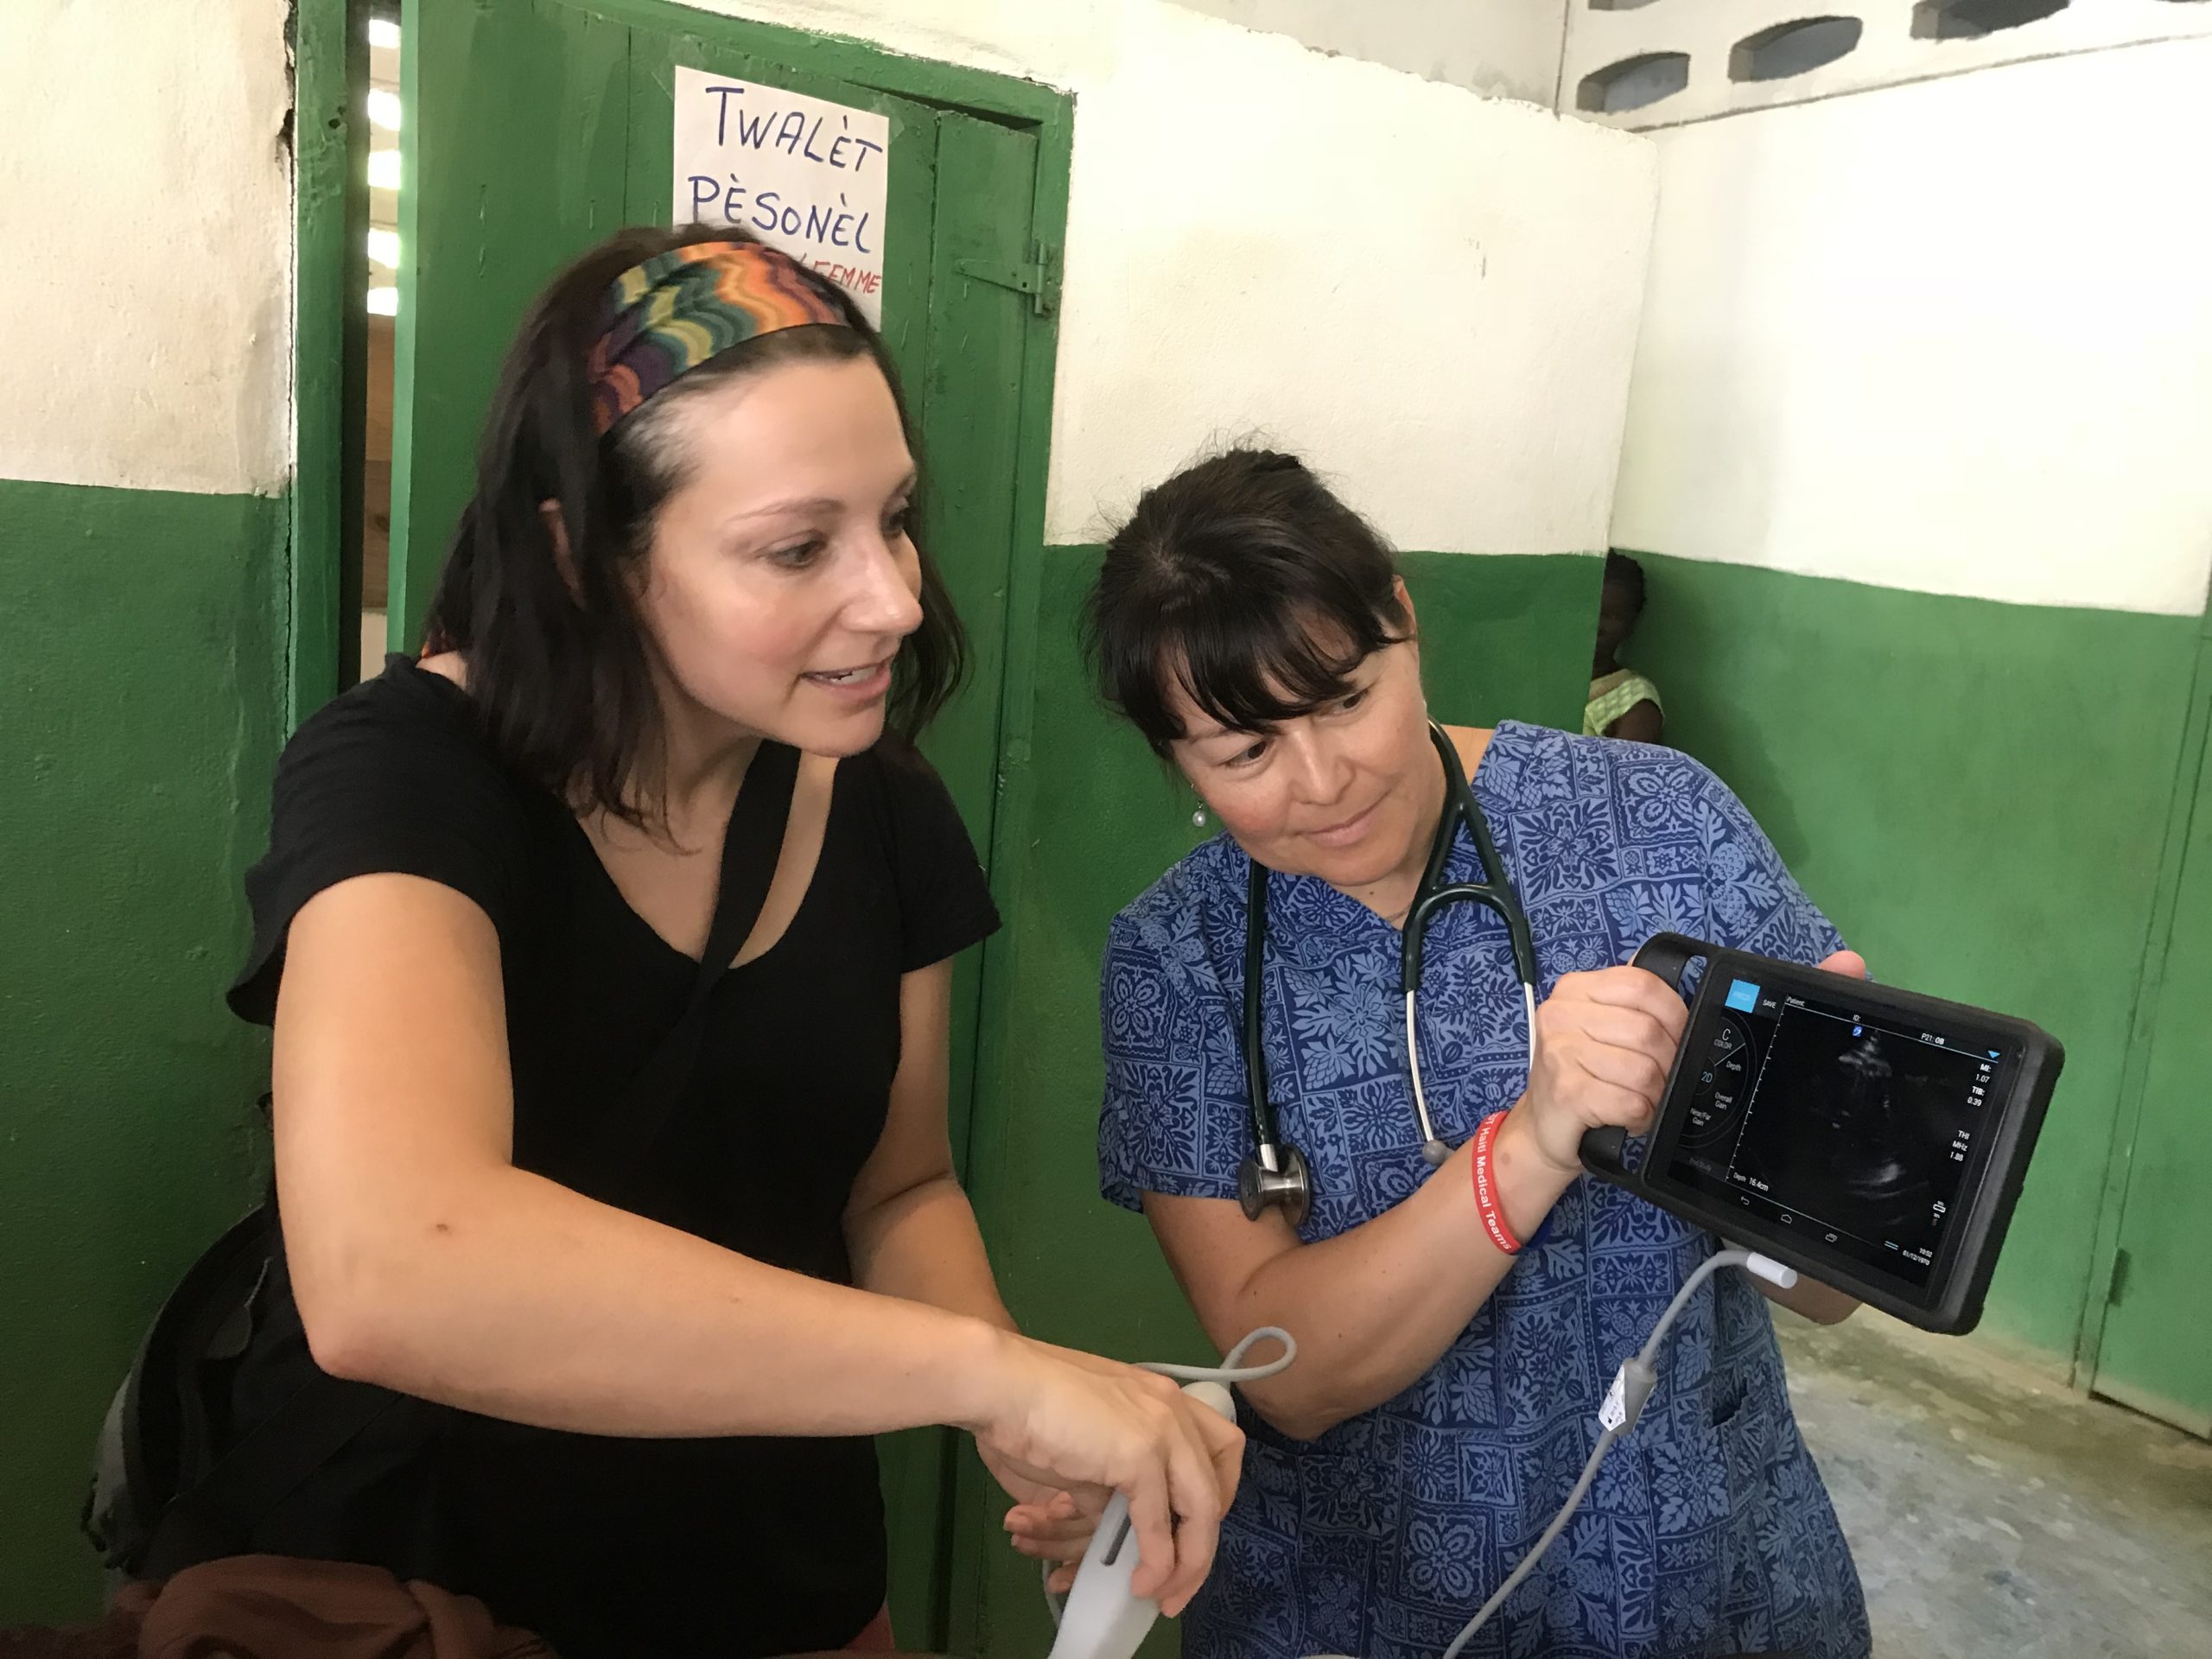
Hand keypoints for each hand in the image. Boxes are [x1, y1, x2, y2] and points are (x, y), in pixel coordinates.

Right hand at [964, 1332, 1243, 1616]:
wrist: (1002, 1383)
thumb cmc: (1027, 1409)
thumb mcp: (1083, 1452)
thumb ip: (1106, 1483)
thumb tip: (1111, 1518)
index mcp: (1161, 1398)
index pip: (1220, 1448)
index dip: (1215, 1496)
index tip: (1188, 1532)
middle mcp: (1172, 1409)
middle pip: (1218, 1485)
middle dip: (1204, 1544)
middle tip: (1182, 1584)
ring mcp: (1161, 1428)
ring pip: (1202, 1510)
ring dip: (1189, 1564)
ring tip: (1165, 1597)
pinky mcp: (1140, 1454)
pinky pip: (1160, 1523)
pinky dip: (1157, 1561)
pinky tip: (1141, 1583)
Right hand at [1504, 947, 1871, 1184]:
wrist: (1548, 1132)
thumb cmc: (1604, 1078)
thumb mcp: (1647, 1033)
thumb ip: (1715, 1002)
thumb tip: (1847, 960)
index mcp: (1587, 984)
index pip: (1650, 989)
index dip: (1677, 1024)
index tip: (1673, 1048)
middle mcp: (1566, 1006)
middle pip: (1652, 1032)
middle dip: (1670, 1068)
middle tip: (1659, 1083)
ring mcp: (1560, 1047)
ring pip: (1646, 1069)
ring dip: (1658, 1097)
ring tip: (1643, 1100)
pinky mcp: (1563, 1089)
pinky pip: (1632, 1101)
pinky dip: (1642, 1117)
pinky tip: (1631, 1119)